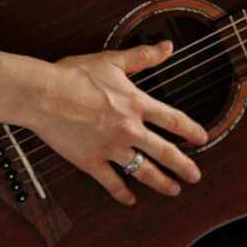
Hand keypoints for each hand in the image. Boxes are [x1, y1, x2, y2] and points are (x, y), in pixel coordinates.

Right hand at [28, 42, 207, 205]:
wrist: (44, 94)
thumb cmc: (74, 75)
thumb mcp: (112, 61)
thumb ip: (142, 57)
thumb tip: (167, 46)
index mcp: (136, 104)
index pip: (173, 119)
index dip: (191, 130)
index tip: (202, 138)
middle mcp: (129, 129)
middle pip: (165, 152)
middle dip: (184, 165)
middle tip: (195, 176)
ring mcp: (111, 148)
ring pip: (143, 171)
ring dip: (162, 182)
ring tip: (174, 189)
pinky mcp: (92, 162)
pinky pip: (111, 182)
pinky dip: (122, 193)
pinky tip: (130, 200)